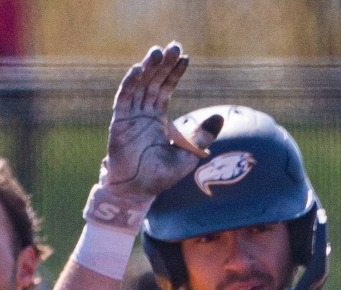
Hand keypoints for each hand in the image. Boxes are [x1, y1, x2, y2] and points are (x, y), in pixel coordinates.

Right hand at [98, 43, 206, 203]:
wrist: (138, 191)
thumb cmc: (160, 176)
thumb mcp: (188, 154)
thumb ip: (202, 136)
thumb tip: (221, 117)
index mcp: (158, 118)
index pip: (166, 88)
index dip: (174, 73)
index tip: (185, 57)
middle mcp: (143, 113)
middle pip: (153, 82)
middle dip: (163, 65)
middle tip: (173, 46)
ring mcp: (130, 117)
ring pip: (139, 86)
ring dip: (147, 68)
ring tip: (157, 52)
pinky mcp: (119, 123)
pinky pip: (124, 99)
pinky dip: (130, 84)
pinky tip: (138, 70)